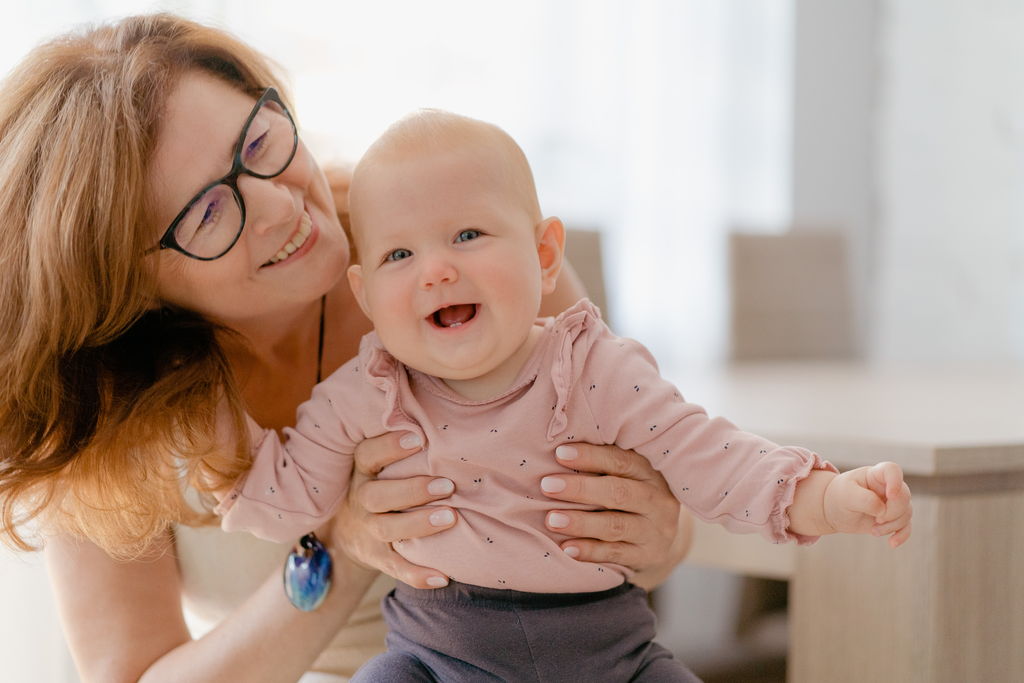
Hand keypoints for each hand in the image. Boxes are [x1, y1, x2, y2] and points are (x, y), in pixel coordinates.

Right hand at [327, 431, 457, 588]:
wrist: (348, 532)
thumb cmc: (382, 482)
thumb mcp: (379, 463)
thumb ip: (402, 445)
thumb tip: (446, 417)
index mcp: (363, 471)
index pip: (368, 455)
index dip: (390, 447)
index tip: (418, 439)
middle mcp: (362, 500)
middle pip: (378, 495)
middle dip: (412, 490)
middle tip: (447, 486)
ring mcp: (368, 531)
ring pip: (388, 530)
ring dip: (419, 525)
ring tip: (452, 518)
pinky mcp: (378, 557)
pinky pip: (396, 568)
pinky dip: (418, 575)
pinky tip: (443, 576)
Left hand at [539, 443, 692, 588]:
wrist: (658, 542)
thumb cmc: (630, 499)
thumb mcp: (627, 478)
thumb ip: (602, 466)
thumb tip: (557, 453)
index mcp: (649, 472)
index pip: (621, 461)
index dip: (590, 456)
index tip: (559, 454)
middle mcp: (657, 500)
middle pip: (619, 493)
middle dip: (581, 489)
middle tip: (547, 486)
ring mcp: (655, 531)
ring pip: (616, 526)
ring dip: (581, 523)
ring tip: (552, 520)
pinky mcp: (647, 557)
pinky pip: (616, 554)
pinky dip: (590, 551)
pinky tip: (566, 548)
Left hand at [823, 462, 911, 547]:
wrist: (835, 511)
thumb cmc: (839, 497)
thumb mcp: (846, 495)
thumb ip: (865, 500)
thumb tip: (883, 510)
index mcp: (875, 474)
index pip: (892, 470)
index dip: (895, 481)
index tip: (890, 495)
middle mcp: (888, 486)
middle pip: (904, 496)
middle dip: (892, 512)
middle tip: (876, 519)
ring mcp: (892, 502)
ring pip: (906, 513)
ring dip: (892, 525)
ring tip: (873, 530)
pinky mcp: (893, 517)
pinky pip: (907, 526)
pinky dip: (901, 535)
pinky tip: (892, 543)